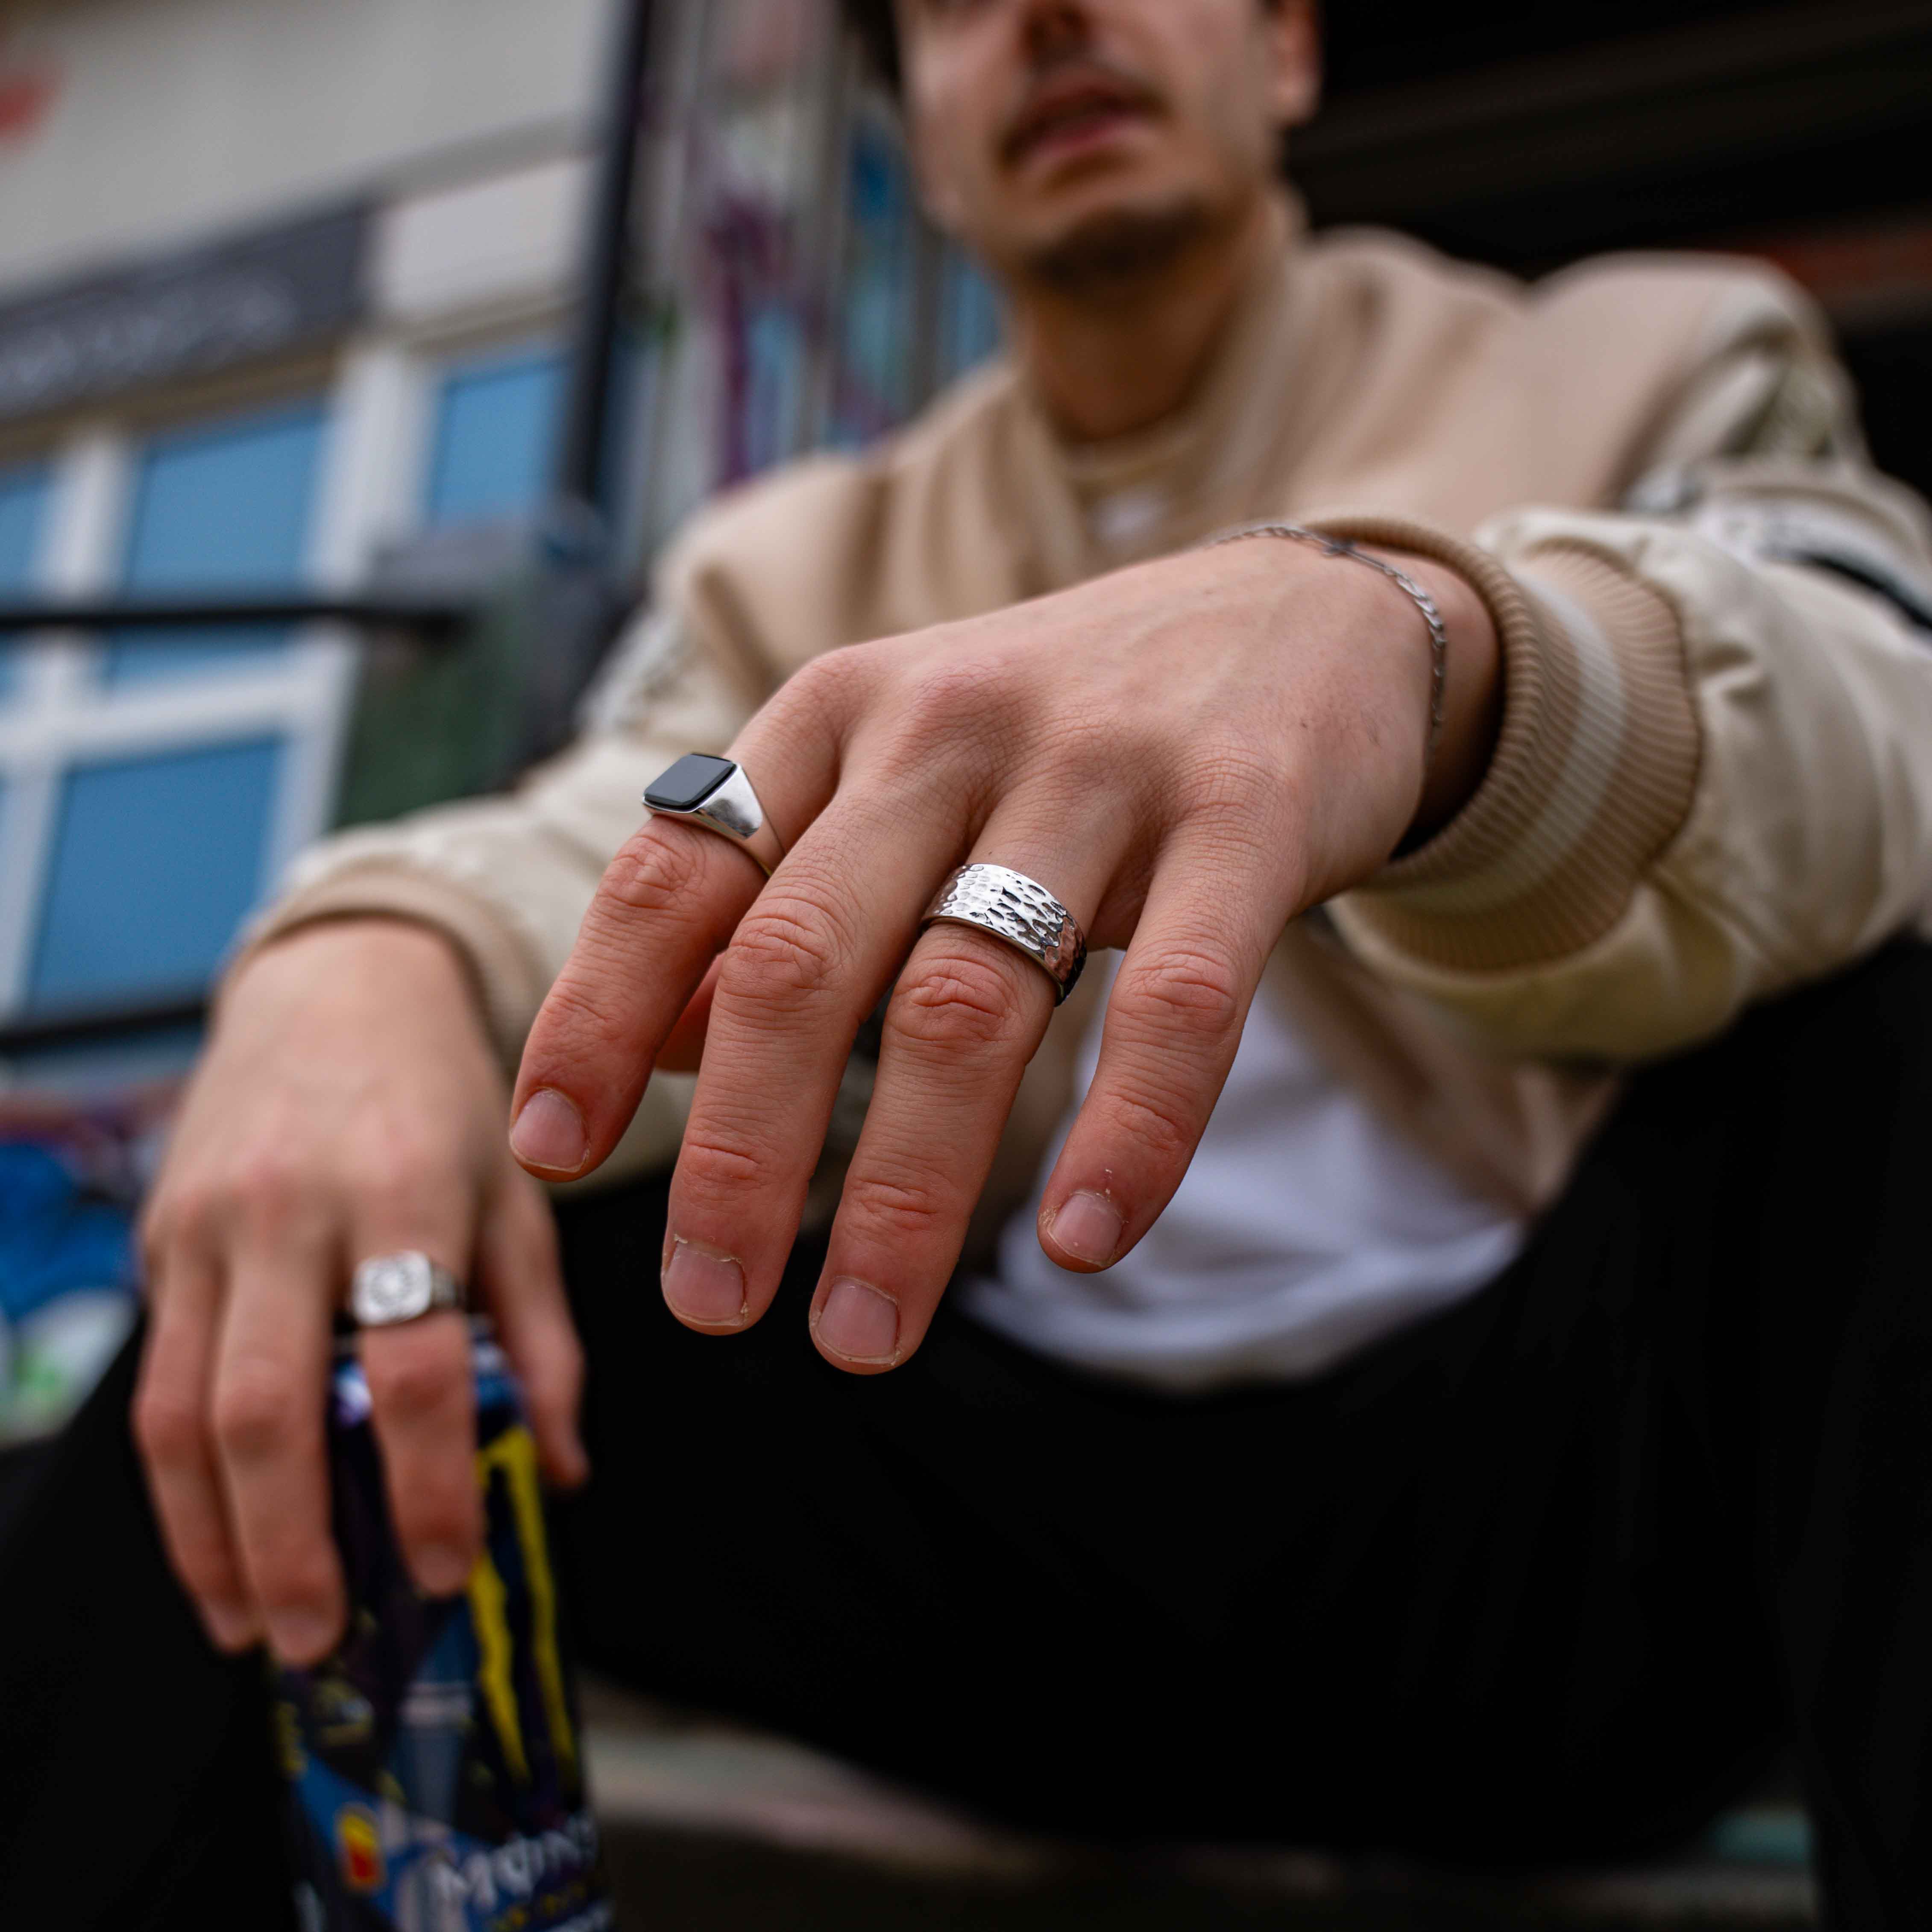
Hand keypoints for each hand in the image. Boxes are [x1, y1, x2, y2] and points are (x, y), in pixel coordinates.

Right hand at [134, 920, 586, 1663]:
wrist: (338, 990)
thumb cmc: (445, 1103)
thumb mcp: (522, 1197)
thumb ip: (544, 1335)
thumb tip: (559, 1470)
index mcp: (404, 1191)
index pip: (415, 1366)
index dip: (429, 1484)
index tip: (450, 1570)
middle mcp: (291, 1211)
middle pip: (269, 1409)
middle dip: (291, 1547)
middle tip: (327, 1642)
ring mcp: (207, 1227)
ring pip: (181, 1414)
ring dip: (212, 1542)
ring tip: (256, 1628)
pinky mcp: (159, 1243)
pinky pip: (154, 1384)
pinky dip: (178, 1487)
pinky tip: (216, 1547)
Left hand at [510, 537, 1497, 1370]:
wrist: (1303, 616)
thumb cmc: (1069, 724)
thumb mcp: (893, 767)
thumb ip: (774, 887)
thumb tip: (650, 1048)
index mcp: (837, 713)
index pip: (675, 870)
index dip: (594, 1015)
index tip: (546, 1155)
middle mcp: (944, 725)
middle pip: (802, 959)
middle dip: (739, 1150)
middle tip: (707, 1304)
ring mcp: (1099, 766)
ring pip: (966, 999)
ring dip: (904, 1189)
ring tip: (865, 1332)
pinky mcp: (1245, 815)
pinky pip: (1174, 998)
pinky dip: (1128, 1130)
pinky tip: (1087, 1243)